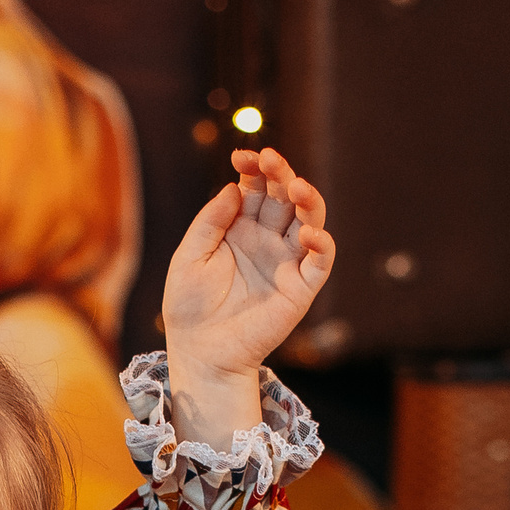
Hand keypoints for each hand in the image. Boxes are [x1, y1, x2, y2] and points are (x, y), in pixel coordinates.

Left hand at [162, 148, 334, 447]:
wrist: (199, 352)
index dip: (254, 168)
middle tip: (270, 163)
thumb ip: (210, 222)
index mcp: (241, 227)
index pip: (256, 187)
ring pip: (309, 220)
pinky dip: (321, 245)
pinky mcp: (301, 288)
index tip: (242, 156)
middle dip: (281, 174)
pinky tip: (308, 233)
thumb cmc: (188, 306)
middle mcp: (267, 239)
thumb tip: (233, 188)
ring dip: (307, 200)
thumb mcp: (189, 257)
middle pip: (284, 196)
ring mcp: (286, 261)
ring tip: (295, 188)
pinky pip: (320, 262)